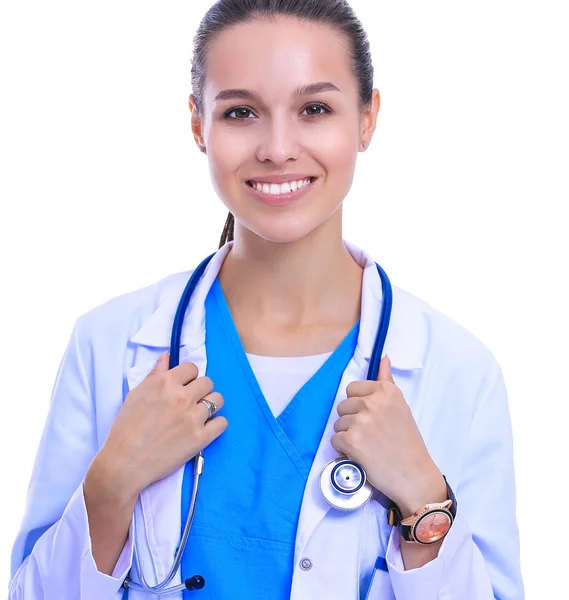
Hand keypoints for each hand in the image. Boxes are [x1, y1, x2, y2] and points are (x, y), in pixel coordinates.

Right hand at [99, 352, 227, 495]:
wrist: (124, 463)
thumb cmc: (125, 429)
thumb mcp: (135, 395)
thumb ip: (154, 374)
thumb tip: (167, 357)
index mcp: (165, 383)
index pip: (192, 368)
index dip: (189, 377)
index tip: (184, 386)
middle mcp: (182, 396)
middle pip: (208, 382)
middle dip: (201, 390)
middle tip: (191, 402)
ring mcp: (193, 417)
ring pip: (218, 400)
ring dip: (211, 405)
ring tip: (199, 415)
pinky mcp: (200, 438)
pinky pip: (222, 423)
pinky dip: (216, 424)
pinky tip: (206, 428)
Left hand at [330, 355, 444, 513]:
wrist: (414, 475)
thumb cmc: (408, 442)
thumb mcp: (401, 406)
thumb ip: (387, 382)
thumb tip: (384, 358)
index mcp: (386, 391)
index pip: (352, 389)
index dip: (358, 405)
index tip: (372, 417)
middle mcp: (373, 402)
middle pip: (343, 406)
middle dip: (352, 420)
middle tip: (370, 434)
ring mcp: (361, 421)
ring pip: (338, 423)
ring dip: (348, 435)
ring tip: (367, 445)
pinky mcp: (351, 440)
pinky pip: (335, 439)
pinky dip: (344, 449)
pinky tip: (360, 454)